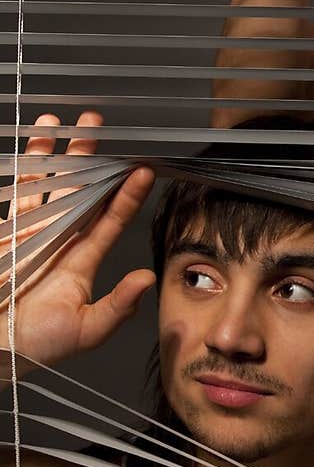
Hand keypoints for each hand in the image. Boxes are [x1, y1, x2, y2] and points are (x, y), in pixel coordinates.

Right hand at [0, 112, 155, 367]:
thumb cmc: (41, 345)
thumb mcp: (87, 330)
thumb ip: (117, 306)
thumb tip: (146, 279)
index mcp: (82, 260)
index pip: (110, 220)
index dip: (126, 195)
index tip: (143, 170)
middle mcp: (59, 240)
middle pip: (79, 190)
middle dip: (88, 157)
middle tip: (97, 125)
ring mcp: (30, 234)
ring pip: (44, 185)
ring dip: (51, 153)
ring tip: (56, 121)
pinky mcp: (5, 234)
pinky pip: (14, 196)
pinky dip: (20, 171)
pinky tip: (26, 145)